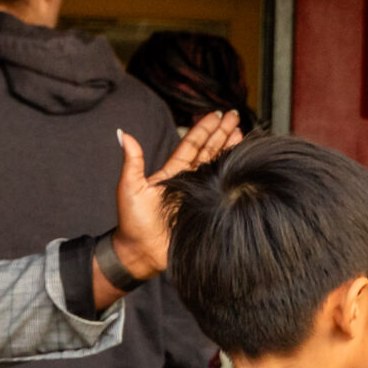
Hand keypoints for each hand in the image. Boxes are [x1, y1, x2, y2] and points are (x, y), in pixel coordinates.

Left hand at [112, 111, 243, 280]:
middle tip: (235, 115)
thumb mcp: (130, 187)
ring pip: (218, 166)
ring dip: (231, 149)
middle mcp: (188, 181)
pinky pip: (223, 188)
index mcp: (172, 174)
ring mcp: (199, 195)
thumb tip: (123, 133)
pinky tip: (244, 163)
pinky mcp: (207, 210)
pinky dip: (234, 175)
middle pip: (209, 151)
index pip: (192, 145)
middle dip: (223, 133)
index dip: (204, 129)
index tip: (217, 115)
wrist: (141, 252)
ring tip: (244, 133)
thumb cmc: (132, 222)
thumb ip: (132, 160)